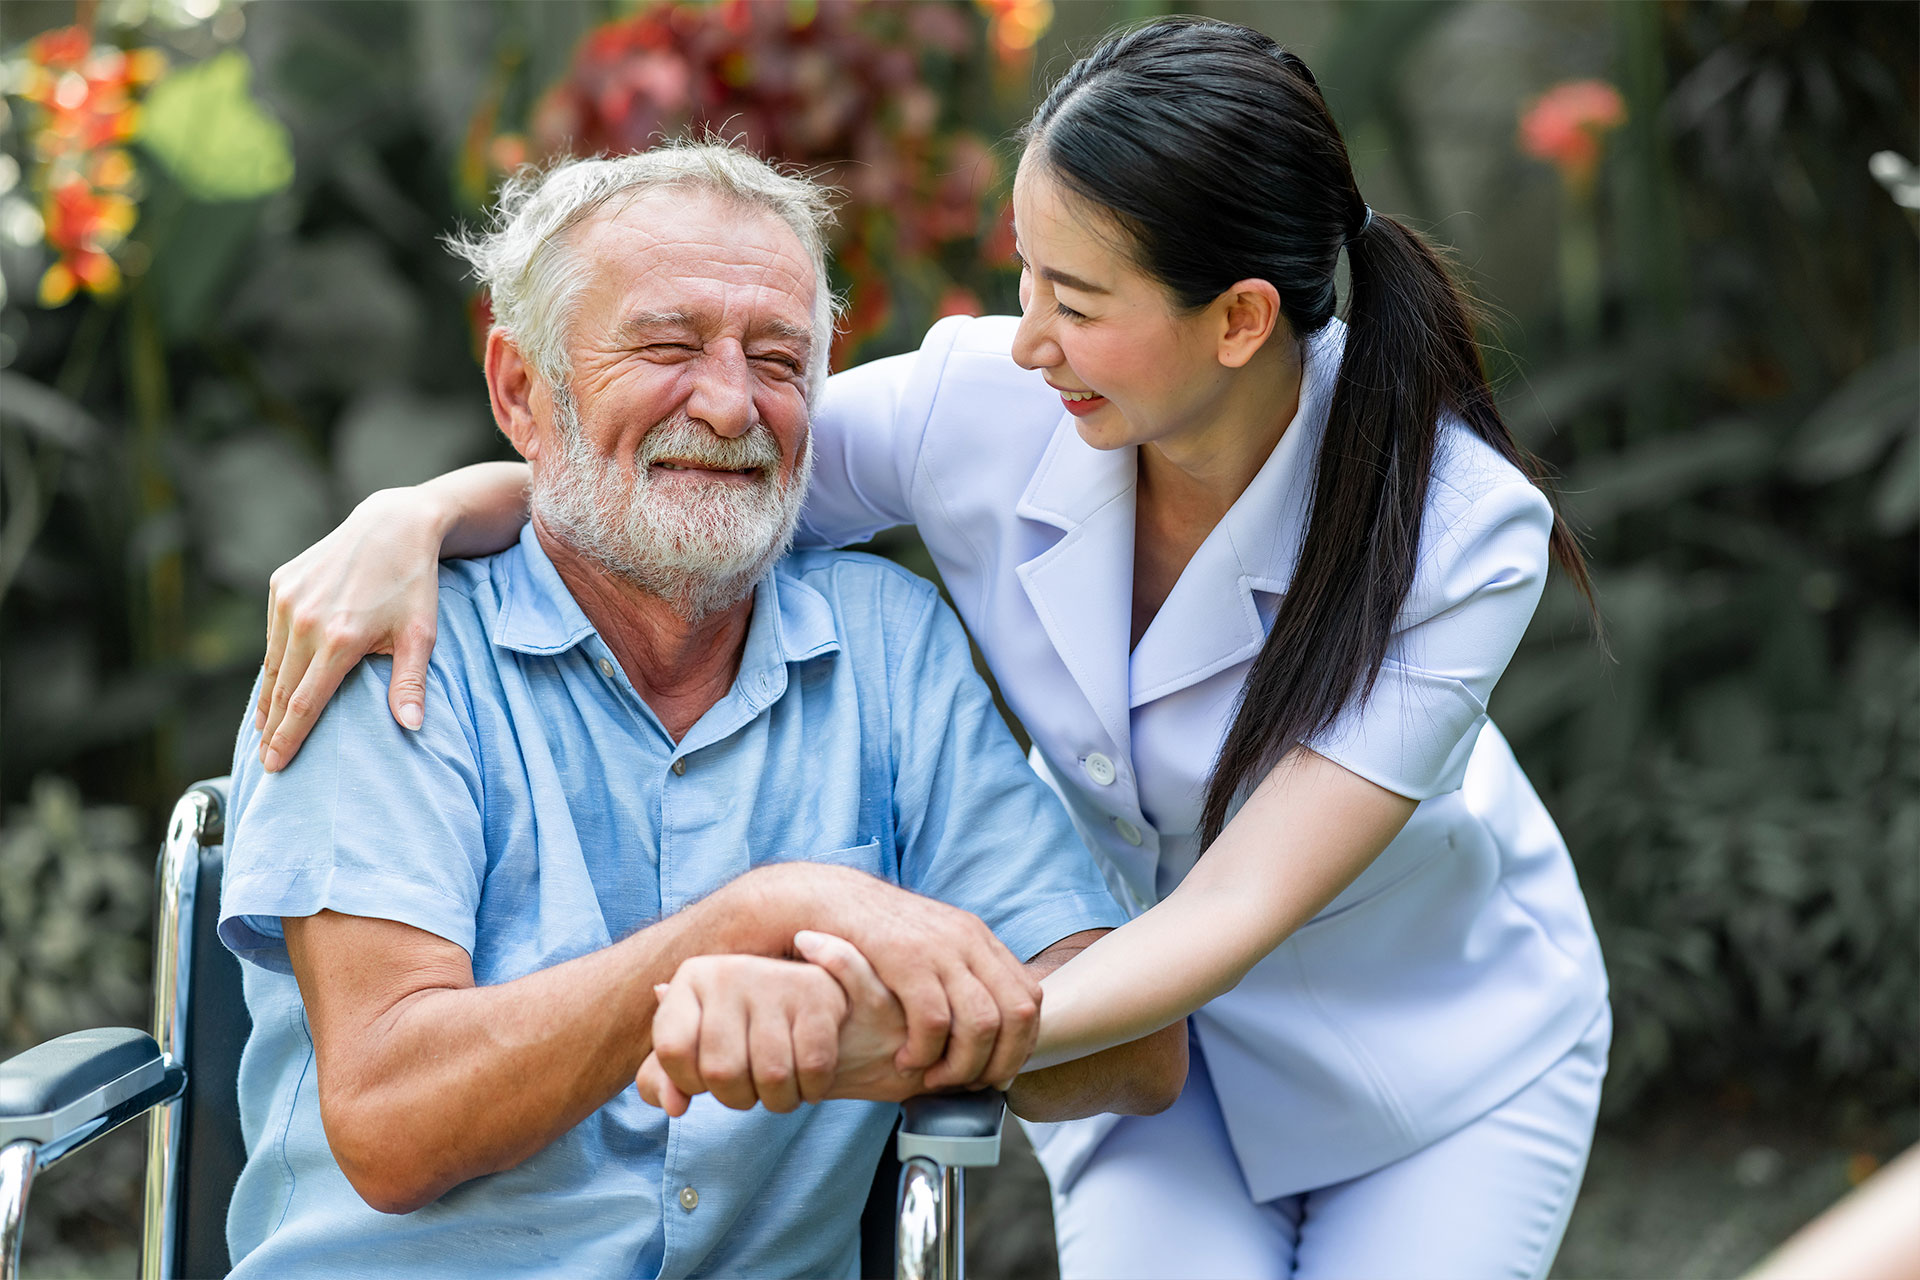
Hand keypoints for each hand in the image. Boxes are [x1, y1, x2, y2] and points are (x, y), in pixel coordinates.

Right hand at [257, 487, 446, 770]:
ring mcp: (288, 601)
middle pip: (281, 690)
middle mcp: (306, 621)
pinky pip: (272, 634)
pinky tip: (274, 683)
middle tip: (264, 759)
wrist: (393, 526)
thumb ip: (411, 683)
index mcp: (340, 640)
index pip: (305, 704)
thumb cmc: (413, 585)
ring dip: (267, 699)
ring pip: (272, 662)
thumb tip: (412, 727)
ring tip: (264, 730)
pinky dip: (272, 661)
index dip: (288, 739)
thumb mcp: (421, 635)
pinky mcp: (280, 584)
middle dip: (271, 729)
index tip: (274, 766)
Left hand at [637, 955, 846, 1116]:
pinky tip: (808, 1081)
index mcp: (692, 979)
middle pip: (721, 1071)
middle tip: (748, 1090)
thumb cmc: (738, 1030)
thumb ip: (663, 1079)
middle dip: (737, 1099)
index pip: (672, 1049)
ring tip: (779, 1089)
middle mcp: (729, 971)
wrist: (806, 994)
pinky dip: (812, 1089)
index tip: (704, 1080)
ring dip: (778, 1101)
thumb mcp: (692, 1046)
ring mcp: (776, 980)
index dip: (687, 1082)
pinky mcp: (818, 995)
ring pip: (772, 1076)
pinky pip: (813, 1067)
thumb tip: (674, 1106)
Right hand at [769, 865, 1040, 1090]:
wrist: (828, 900)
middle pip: (1016, 1015)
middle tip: (969, 1084)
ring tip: (934, 1078)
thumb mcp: (932, 946)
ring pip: (981, 1023)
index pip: (1029, 999)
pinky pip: (934, 1021)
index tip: (995, 1071)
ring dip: (962, 1064)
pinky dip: (926, 1052)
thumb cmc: (877, 938)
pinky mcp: (905, 959)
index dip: (1019, 1044)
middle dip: (998, 1062)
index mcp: (980, 939)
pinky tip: (907, 1060)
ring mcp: (940, 948)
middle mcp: (969, 940)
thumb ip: (962, 976)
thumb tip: (991, 1027)